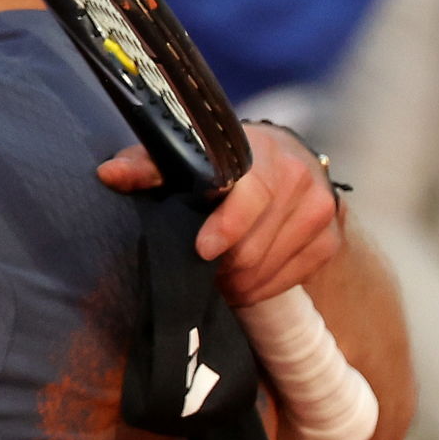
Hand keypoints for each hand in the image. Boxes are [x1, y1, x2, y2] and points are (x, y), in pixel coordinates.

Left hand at [96, 123, 339, 306]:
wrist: (283, 158)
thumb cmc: (224, 161)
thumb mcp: (185, 157)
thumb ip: (147, 165)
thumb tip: (108, 174)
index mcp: (261, 153)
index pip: (252, 193)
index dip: (228, 225)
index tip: (203, 250)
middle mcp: (299, 178)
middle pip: (253, 248)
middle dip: (220, 265)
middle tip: (200, 261)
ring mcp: (320, 210)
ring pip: (267, 270)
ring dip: (238, 280)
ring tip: (221, 266)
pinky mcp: (330, 239)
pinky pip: (289, 281)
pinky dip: (261, 286)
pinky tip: (246, 273)